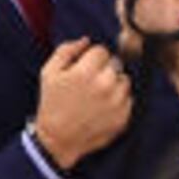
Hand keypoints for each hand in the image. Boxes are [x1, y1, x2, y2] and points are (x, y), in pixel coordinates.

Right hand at [31, 42, 134, 165]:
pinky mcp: (125, 116)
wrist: (60, 138)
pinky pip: (129, 98)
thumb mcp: (49, 72)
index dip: (92, 57)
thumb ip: (66, 50)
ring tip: (98, 94)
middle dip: (104, 69)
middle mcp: (105, 85)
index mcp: (86, 72)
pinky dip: (120, 99)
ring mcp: (117, 102)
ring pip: (125, 80)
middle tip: (90, 82)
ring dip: (114, 83)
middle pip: (115, 63)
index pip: (102, 50)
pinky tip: (104, 106)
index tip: (84, 67)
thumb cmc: (52, 103)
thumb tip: (86, 40)